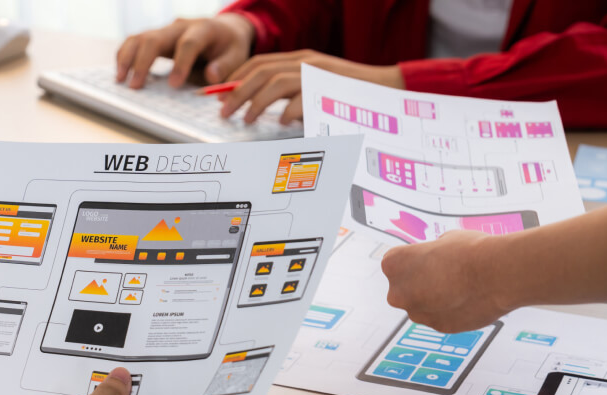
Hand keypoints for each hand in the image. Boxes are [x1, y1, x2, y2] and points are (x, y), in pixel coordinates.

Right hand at [115, 14, 253, 88]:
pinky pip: (135, 42)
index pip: (188, 43)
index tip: (174, 85)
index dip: (181, 63)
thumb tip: (211, 76)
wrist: (224, 31)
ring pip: (140, 38)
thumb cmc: (230, 47)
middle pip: (155, 38)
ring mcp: (165, 30)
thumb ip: (225, 66)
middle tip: (135, 86)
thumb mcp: (237, 56)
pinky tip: (120, 73)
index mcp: (204, 28)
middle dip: (143, 62)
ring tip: (120, 80)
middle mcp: (180, 26)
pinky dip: (125, 55)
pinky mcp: (156, 37)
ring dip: (127, 58)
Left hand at [217, 50, 403, 124]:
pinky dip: (287, 111)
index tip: (217, 95)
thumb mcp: (315, 84)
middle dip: (236, 92)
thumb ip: (290, 90)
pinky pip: (302, 99)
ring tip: (245, 120)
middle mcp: (306, 61)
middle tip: (223, 112)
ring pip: (275, 83)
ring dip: (255, 102)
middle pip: (261, 72)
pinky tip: (281, 123)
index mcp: (300, 58)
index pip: (258, 63)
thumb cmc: (350, 92)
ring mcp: (318, 73)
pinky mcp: (331, 88)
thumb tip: (258, 104)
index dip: (234, 78)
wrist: (388, 87)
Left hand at [382, 231, 511, 331]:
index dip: (416, 260)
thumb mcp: (444, 240)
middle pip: (404, 288)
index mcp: (393, 264)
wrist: (497, 274)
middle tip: (445, 274)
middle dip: (420, 283)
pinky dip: (450, 311)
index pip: (396, 263)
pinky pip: (439, 317)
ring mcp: (417, 313)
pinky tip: (468, 299)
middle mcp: (398, 292)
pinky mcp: (437, 327)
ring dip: (434, 299)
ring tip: (461, 287)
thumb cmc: (471, 251)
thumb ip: (430, 253)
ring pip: (421, 306)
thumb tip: (434, 259)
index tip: (431, 259)